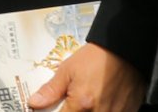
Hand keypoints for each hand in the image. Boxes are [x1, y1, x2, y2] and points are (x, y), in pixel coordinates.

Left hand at [25, 43, 142, 111]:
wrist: (124, 51)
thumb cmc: (94, 58)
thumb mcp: (68, 70)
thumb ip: (51, 90)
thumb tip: (33, 103)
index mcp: (82, 104)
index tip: (55, 107)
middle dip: (72, 110)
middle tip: (73, 101)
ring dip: (88, 110)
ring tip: (89, 98)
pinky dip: (103, 110)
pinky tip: (101, 101)